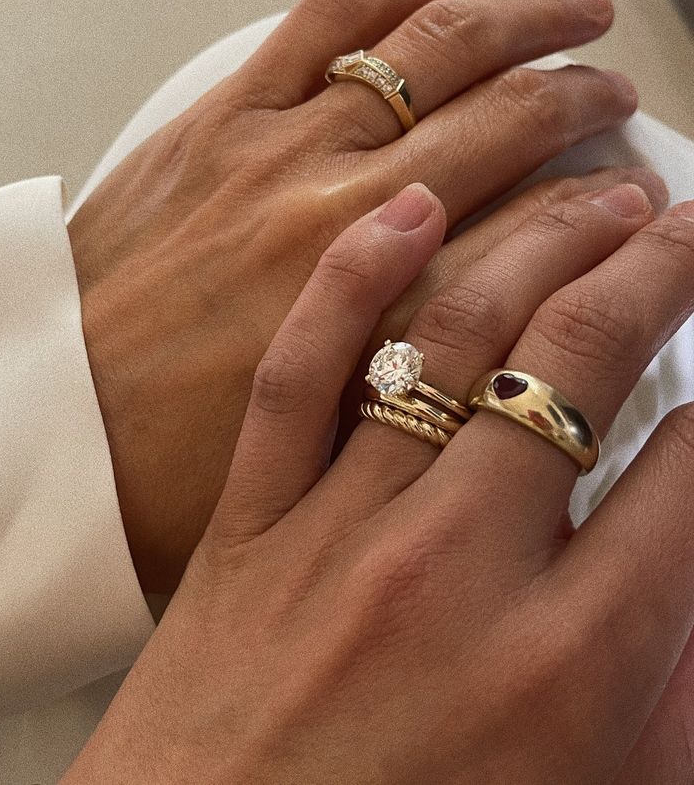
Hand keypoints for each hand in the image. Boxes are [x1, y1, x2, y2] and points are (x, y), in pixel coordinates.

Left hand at [63, 182, 693, 783]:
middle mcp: (455, 567)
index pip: (686, 479)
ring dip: (543, 243)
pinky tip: (410, 212)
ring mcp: (342, 527)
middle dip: (659, 269)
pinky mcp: (249, 516)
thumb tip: (688, 590)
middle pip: (581, 358)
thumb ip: (662, 702)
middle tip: (689, 225)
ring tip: (598, 196)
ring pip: (458, 334)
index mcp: (562, 665)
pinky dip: (356, 280)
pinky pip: (302, 370)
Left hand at [67, 0, 647, 591]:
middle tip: (623, 98)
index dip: (607, 213)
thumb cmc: (175, 472)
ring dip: (519, 20)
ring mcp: (283, 153)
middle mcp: (347, 220)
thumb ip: (429, 400)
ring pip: (433, 49)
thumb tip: (505, 349)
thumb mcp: (336, 468)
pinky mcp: (223, 120)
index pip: (539, 231)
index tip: (640, 207)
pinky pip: (328, 23)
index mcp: (383, 320)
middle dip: (583, 102)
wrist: (51, 426)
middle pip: (507, 126)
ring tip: (574, 15)